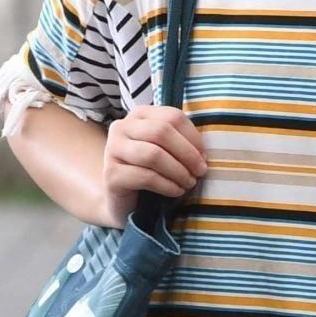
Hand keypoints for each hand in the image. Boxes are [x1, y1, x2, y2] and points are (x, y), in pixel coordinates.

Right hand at [100, 105, 205, 224]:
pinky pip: (145, 177)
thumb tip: (203, 152)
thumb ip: (181, 142)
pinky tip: (176, 191)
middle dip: (187, 153)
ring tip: (189, 183)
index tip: (204, 156)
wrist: (123, 201)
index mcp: (139, 115)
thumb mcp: (166, 151)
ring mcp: (112, 149)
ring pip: (153, 154)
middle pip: (161, 132)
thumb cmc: (150, 171)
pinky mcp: (111, 174)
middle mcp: (122, 127)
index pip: (172, 116)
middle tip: (200, 171)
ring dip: (178, 171)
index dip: (193, 136)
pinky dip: (167, 185)